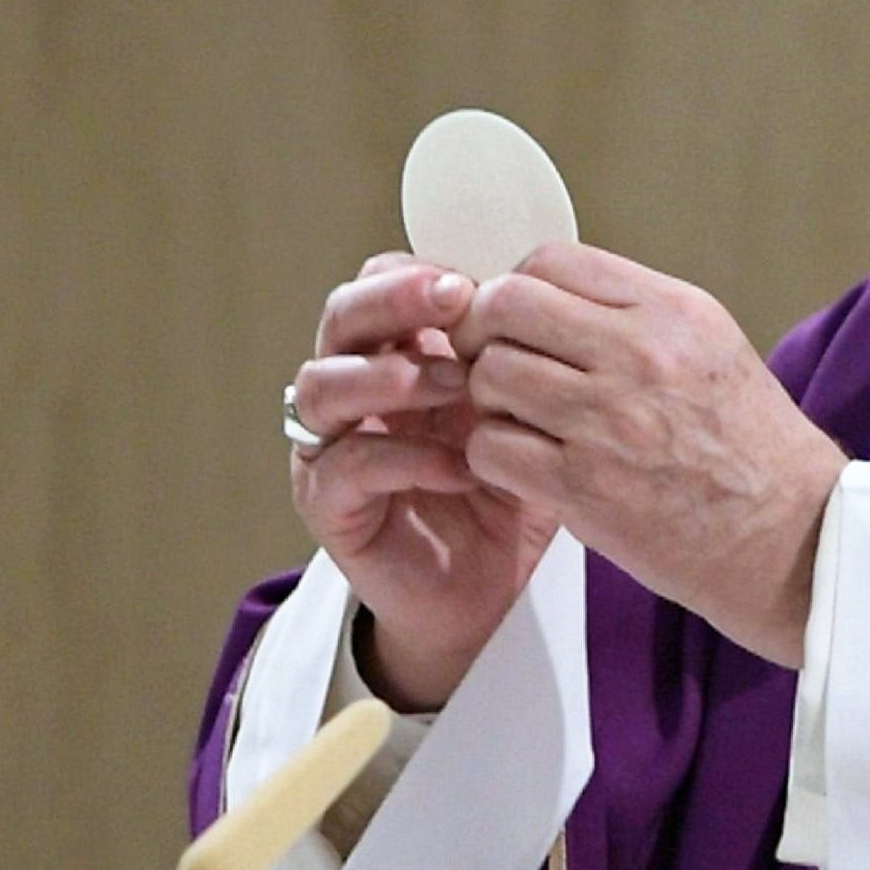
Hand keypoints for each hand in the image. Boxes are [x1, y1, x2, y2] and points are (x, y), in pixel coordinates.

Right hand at [288, 256, 558, 708]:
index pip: (380, 287)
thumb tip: (547, 298)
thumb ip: (519, 364)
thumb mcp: (524, 419)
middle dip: (393, 301)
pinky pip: (345, 467)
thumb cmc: (504, 498)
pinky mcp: (328, 506)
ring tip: (453, 382)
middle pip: (341, 320)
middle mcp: (353, 393)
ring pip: (321, 388)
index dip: (419, 275)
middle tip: (454, 298)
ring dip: (387, 375)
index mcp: (396, 357)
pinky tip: (459, 465)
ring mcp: (331, 447)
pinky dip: (401, 458)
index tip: (477, 280)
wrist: (487, 593)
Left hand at [454, 245, 845, 666]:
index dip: (517, 287)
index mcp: (671, 312)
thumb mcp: (712, 350)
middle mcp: (639, 355)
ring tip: (521, 423)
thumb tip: (552, 300)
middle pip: (506, 305)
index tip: (519, 322)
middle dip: (485, 334)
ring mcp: (609, 421)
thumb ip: (637, 317)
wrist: (792, 540)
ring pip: (490, 375)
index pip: (552, 259)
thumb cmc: (752, 452)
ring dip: (490, 401)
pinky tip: (525, 467)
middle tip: (495, 365)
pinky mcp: (584, 487)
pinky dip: (493, 457)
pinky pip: (492, 447)